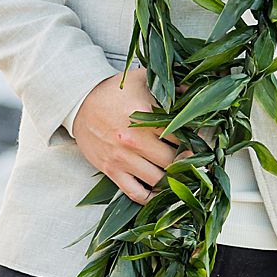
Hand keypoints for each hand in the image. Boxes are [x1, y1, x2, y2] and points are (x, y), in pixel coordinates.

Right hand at [71, 66, 190, 203]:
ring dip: (172, 180)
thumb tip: (195, 94)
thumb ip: (170, 86)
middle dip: (186, 162)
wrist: (79, 103)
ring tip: (181, 176)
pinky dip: (150, 198)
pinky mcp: (111, 171)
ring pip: (158, 180)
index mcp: (144, 118)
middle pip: (172, 161)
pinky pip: (135, 193)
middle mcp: (134, 141)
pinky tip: (159, 193)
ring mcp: (122, 159)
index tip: (197, 142)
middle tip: (193, 160)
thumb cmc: (113, 92)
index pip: (180, 136)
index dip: (193, 141)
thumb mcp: (142, 79)